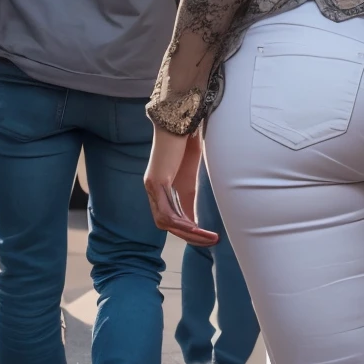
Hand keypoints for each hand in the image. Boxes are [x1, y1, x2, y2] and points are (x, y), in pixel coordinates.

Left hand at [144, 125, 217, 245]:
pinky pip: (166, 211)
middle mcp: (153, 191)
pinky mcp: (155, 182)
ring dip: (188, 233)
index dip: (188, 232)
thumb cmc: (186, 146)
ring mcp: (152, 187)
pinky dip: (182, 223)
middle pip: (166, 224)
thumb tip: (196, 224)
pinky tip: (197, 227)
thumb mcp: (190, 179)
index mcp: (161, 190)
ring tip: (209, 236)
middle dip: (189, 236)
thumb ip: (189, 200)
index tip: (208, 238)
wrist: (180, 122)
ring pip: (165, 222)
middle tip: (211, 241)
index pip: (170, 220)